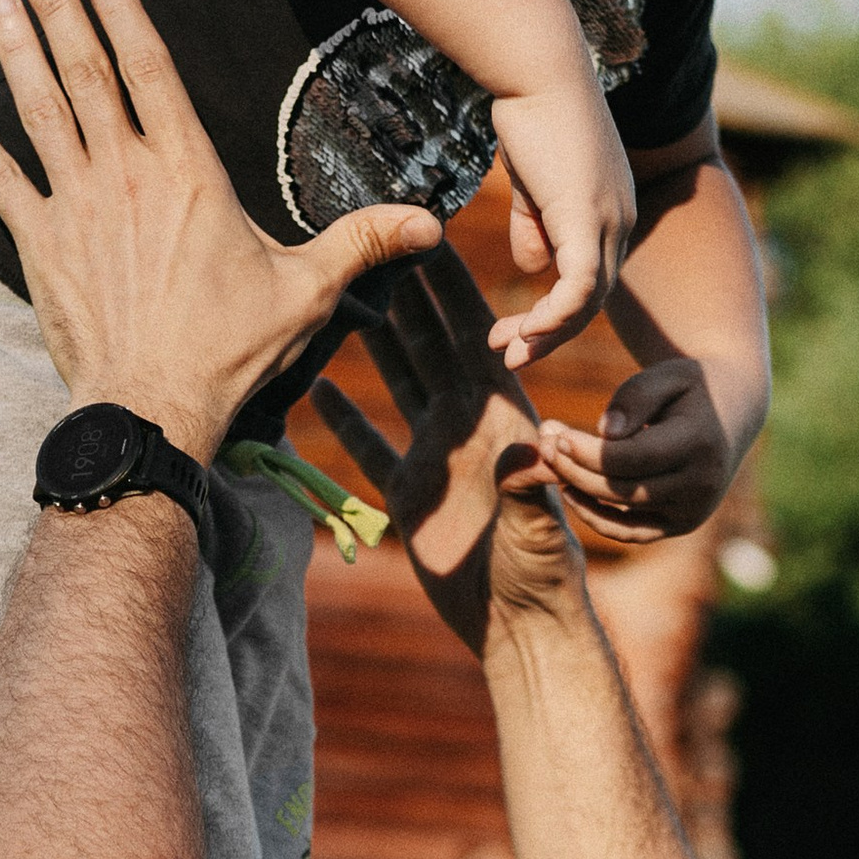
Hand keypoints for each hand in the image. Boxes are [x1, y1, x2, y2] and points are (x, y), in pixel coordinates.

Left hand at [0, 0, 438, 458]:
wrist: (154, 407)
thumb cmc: (230, 351)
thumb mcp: (306, 293)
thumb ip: (360, 244)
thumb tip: (431, 226)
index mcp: (189, 174)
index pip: (151, 72)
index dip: (125, 14)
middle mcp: (127, 175)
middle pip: (86, 72)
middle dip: (57, 6)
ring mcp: (77, 207)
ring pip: (40, 109)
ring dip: (15, 48)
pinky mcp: (39, 245)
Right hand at [312, 250, 588, 660]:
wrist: (518, 626)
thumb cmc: (542, 579)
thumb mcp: (540, 530)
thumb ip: (531, 490)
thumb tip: (529, 452)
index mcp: (500, 418)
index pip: (474, 334)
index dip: (452, 284)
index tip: (428, 232)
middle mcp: (466, 426)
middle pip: (430, 342)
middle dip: (406, 289)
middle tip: (373, 235)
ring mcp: (437, 456)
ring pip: (399, 380)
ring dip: (374, 338)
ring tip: (343, 291)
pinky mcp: (411, 493)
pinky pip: (372, 445)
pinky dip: (346, 417)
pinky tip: (317, 387)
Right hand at [483, 64, 638, 367]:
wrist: (536, 68)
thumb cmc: (530, 112)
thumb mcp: (531, 182)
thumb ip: (535, 227)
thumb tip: (533, 271)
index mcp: (612, 210)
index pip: (592, 278)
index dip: (555, 312)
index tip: (513, 331)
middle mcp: (622, 218)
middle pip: (594, 299)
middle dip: (551, 334)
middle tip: (510, 357)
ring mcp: (610, 219)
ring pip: (590, 302)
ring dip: (548, 333)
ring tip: (510, 352)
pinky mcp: (589, 218)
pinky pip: (580, 288)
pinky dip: (554, 317)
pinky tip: (526, 332)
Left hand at [534, 354, 734, 547]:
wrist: (731, 412)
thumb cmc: (690, 386)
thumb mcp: (667, 374)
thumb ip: (636, 396)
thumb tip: (604, 431)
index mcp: (700, 444)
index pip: (630, 458)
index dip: (585, 451)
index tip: (552, 432)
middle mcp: (701, 485)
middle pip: (621, 488)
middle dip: (574, 467)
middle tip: (542, 442)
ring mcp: (693, 511)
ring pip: (622, 512)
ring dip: (579, 489)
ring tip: (551, 460)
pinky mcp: (681, 525)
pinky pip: (631, 532)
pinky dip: (597, 517)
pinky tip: (570, 490)